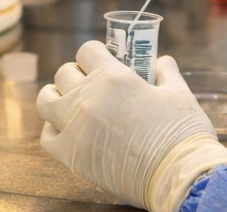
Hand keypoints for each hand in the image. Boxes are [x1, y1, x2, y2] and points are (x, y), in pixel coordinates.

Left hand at [38, 41, 226, 211]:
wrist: (176, 176)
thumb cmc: (181, 133)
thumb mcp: (179, 92)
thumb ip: (166, 72)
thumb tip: (161, 62)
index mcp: (113, 78)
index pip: (87, 50)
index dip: (95, 53)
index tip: (103, 61)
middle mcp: (87, 98)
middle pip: (64, 73)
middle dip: (78, 73)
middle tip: (92, 83)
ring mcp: (74, 127)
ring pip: (46, 100)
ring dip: (56, 96)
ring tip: (71, 103)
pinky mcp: (70, 155)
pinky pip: (47, 135)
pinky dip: (54, 129)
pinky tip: (69, 130)